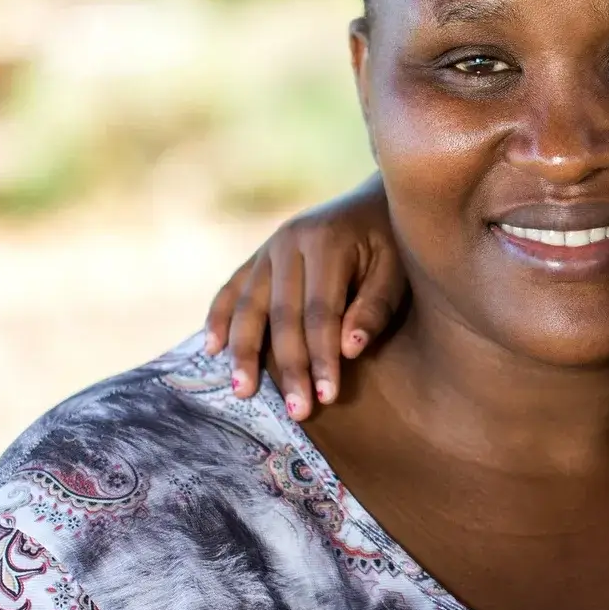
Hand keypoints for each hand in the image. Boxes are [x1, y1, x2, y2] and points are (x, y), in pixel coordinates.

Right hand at [204, 174, 405, 419]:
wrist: (375, 198)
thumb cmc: (393, 241)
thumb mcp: (398, 269)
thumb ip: (375, 306)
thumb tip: (348, 349)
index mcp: (326, 241)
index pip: (320, 312)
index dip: (322, 357)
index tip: (327, 397)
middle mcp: (289, 241)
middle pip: (282, 315)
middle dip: (288, 367)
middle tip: (296, 411)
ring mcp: (269, 247)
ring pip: (249, 305)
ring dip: (244, 352)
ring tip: (242, 391)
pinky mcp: (259, 255)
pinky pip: (232, 288)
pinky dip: (218, 318)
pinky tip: (211, 349)